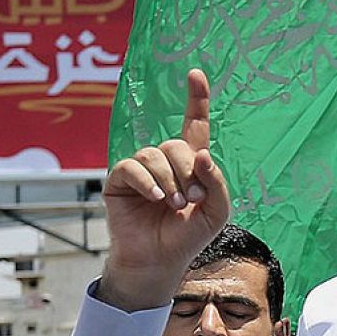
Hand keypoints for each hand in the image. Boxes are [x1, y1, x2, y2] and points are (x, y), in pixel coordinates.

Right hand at [99, 69, 230, 310]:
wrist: (159, 262)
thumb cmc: (188, 237)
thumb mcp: (216, 211)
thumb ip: (216, 182)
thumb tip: (201, 154)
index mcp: (190, 165)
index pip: (194, 125)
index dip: (196, 99)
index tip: (195, 74)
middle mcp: (164, 162)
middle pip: (176, 145)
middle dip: (187, 171)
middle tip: (191, 200)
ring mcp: (141, 170)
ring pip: (154, 155)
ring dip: (168, 180)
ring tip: (173, 205)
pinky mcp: (120, 181)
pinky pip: (131, 167)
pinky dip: (147, 181)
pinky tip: (155, 198)